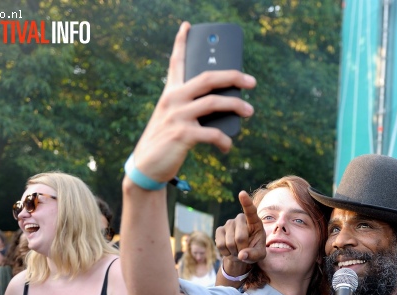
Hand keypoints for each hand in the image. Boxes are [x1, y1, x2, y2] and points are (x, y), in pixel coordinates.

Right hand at [130, 22, 255, 184]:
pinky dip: (224, 140)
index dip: (181, 42)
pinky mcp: (182, 135)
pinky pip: (212, 133)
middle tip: (251, 81)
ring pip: (214, 102)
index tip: (187, 26)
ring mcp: (177, 116)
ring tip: (249, 111)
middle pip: (207, 77)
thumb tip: (228, 107)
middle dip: (232, 76)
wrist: (145, 167)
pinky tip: (227, 146)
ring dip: (236, 106)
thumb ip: (194, 109)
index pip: (175, 62)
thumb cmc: (165, 142)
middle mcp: (172, 100)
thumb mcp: (175, 119)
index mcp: (170, 93)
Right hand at [215, 190, 266, 273]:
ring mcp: (229, 223)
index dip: (246, 202)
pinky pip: (221, 244)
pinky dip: (226, 252)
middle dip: (243, 249)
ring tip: (238, 250)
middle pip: (240, 237)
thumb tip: (242, 255)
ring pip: (230, 243)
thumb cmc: (253, 251)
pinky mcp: (219, 230)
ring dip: (234, 251)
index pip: (251, 211)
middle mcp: (241, 219)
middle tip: (245, 251)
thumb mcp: (259, 255)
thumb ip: (254, 255)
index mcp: (254, 222)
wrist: (241, 253)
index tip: (241, 193)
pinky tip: (229, 250)